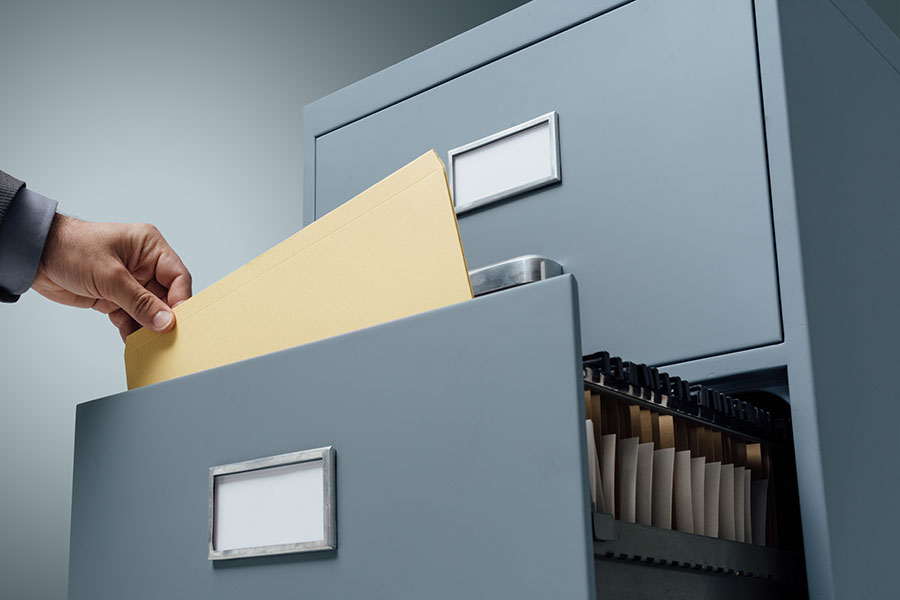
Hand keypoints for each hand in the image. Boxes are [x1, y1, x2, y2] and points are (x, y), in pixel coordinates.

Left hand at [32, 214, 191, 341]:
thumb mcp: (110, 276)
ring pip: (149, 310)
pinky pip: (132, 316)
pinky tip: (133, 342)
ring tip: (149, 343)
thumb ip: (139, 302)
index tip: (179, 322)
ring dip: (148, 326)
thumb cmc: (70, 248)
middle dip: (164, 317)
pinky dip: (132, 329)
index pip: (178, 276)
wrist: (35, 256)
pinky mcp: (115, 296)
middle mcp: (144, 264)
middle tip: (166, 337)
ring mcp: (130, 281)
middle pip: (166, 296)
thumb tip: (165, 322)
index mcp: (149, 247)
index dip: (181, 299)